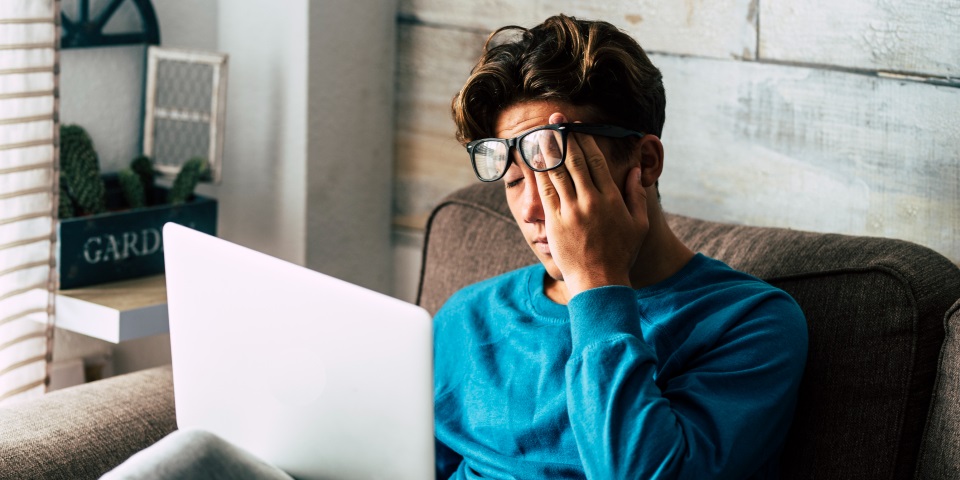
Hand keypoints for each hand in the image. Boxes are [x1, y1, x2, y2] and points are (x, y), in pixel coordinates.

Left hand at [534, 114, 649, 296]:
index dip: (583, 140)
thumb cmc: (620, 254)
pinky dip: (539, 173)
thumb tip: (634, 170)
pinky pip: (545, 191)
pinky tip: (533, 159)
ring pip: (556, 172)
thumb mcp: (639, 224)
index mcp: (611, 198)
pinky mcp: (555, 222)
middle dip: (563, 137)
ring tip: (540, 132)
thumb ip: (636, 195)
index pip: (595, 160)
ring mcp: (571, 210)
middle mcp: (590, 200)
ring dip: (547, 149)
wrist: (599, 281)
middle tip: (554, 119)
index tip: (576, 127)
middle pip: (573, 160)